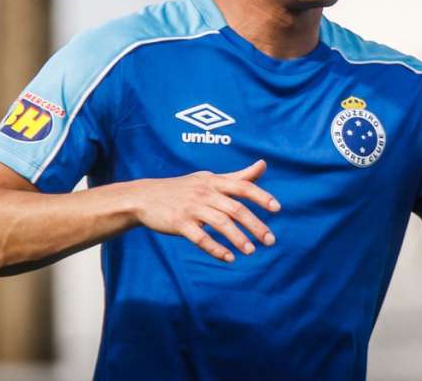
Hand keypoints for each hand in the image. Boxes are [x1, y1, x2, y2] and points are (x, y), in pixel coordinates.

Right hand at [129, 159, 280, 262]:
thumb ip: (238, 176)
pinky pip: (200, 237)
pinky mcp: (179, 223)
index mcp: (213, 181)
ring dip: (238, 238)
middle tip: (270, 240)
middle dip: (255, 225)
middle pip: (235, 208)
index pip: (242, 186)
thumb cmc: (183, 188)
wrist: (145, 197)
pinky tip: (229, 257)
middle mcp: (204, 193)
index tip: (277, 209)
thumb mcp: (209, 178)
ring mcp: (191, 208)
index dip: (261, 196)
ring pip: (220, 223)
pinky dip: (215, 248)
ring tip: (251, 251)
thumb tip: (263, 165)